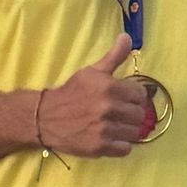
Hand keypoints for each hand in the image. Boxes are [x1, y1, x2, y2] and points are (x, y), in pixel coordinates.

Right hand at [37, 31, 149, 157]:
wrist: (45, 116)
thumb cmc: (72, 92)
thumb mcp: (92, 72)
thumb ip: (114, 57)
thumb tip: (127, 37)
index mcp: (110, 87)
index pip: (141, 95)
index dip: (134, 96)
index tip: (124, 98)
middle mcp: (109, 108)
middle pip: (140, 115)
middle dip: (131, 114)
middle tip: (118, 113)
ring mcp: (105, 129)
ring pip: (134, 133)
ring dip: (126, 130)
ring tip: (113, 125)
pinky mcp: (100, 147)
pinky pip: (125, 149)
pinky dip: (120, 145)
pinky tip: (109, 137)